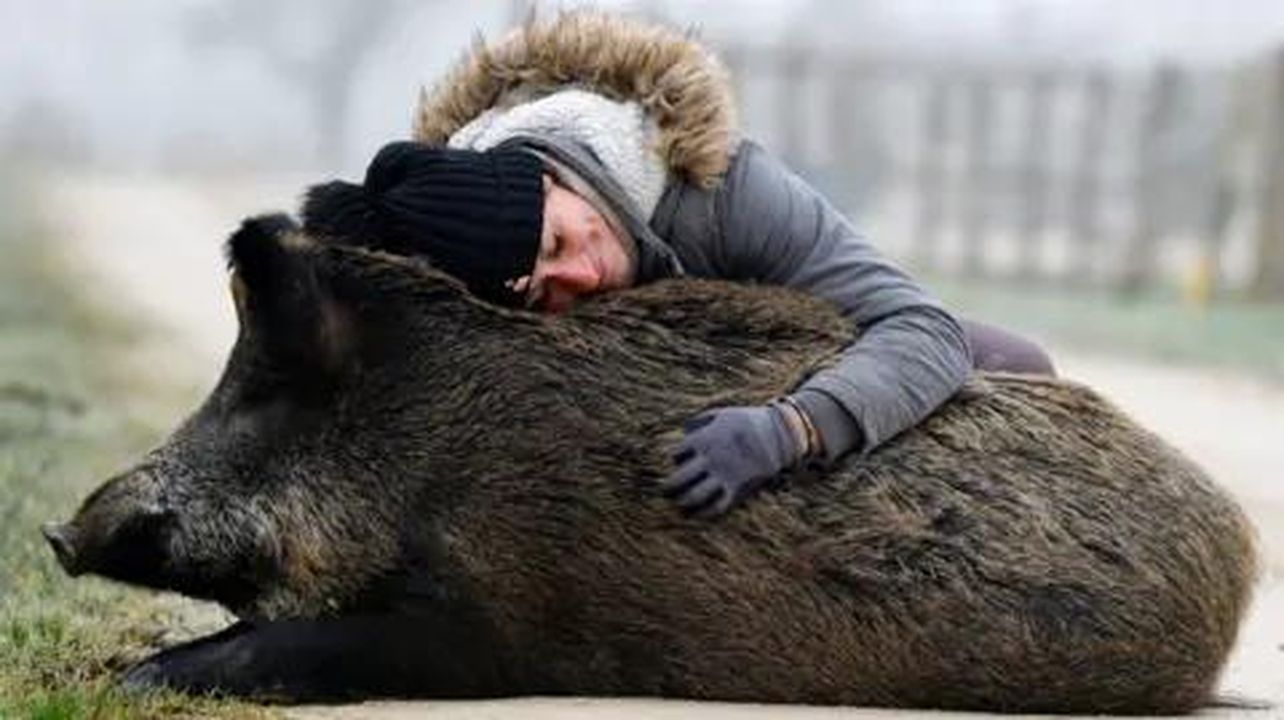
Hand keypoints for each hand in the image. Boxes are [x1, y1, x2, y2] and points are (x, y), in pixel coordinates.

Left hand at [662, 404, 803, 515]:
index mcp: (704, 439)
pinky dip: (705, 512)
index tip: (679, 460)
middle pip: (679, 478)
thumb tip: (684, 430)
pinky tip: (699, 512)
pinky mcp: (737, 488)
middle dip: (667, 487)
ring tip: (678, 503)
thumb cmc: (747, 421)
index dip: (674, 457)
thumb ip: (700, 421)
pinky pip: (717, 507)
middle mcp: (710, 459)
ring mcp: (723, 475)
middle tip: (664, 490)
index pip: (676, 453)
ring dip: (683, 502)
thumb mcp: (722, 414)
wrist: (779, 434)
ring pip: (694, 496)